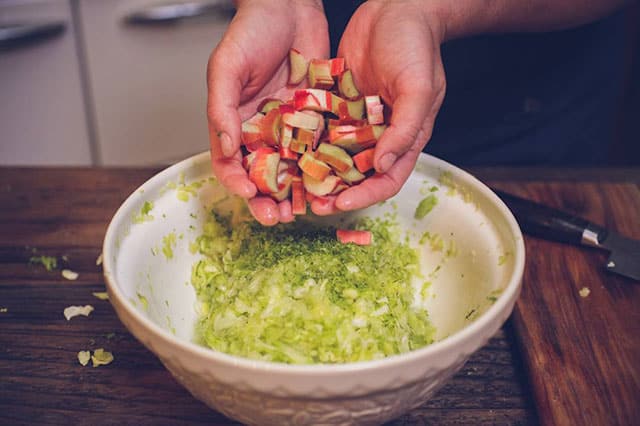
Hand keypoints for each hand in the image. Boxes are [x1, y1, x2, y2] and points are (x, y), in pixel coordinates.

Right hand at [207, 0, 328, 224]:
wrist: (290, 6)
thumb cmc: (250, 31)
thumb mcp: (226, 67)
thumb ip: (221, 109)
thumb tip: (227, 149)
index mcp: (234, 123)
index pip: (230, 164)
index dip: (237, 183)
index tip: (249, 193)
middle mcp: (261, 131)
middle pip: (262, 176)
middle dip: (267, 199)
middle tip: (277, 216)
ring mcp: (289, 128)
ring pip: (292, 170)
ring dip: (296, 193)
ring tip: (304, 209)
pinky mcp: (316, 120)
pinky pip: (318, 149)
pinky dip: (323, 168)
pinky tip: (331, 182)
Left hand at [309, 0, 446, 215]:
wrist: (396, 9)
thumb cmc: (416, 47)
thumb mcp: (419, 88)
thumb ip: (405, 129)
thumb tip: (383, 166)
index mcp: (404, 137)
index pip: (386, 179)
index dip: (365, 195)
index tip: (341, 203)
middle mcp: (378, 135)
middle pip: (357, 176)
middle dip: (336, 192)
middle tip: (312, 204)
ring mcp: (356, 122)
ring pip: (335, 157)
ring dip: (318, 173)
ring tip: (296, 185)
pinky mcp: (337, 105)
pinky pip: (321, 129)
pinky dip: (307, 142)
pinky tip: (288, 152)